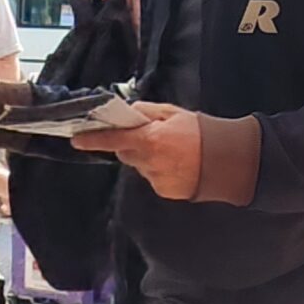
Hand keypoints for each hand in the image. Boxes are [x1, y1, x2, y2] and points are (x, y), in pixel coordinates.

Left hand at [72, 102, 201, 199]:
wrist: (227, 161)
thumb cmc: (202, 132)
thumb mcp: (173, 114)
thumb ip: (147, 112)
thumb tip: (129, 112)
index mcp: (150, 140)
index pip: (113, 139)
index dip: (93, 139)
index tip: (77, 139)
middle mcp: (149, 162)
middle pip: (125, 153)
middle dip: (131, 145)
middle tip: (150, 137)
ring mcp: (156, 179)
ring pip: (139, 166)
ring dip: (147, 158)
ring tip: (171, 151)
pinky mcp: (164, 191)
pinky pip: (152, 178)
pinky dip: (159, 171)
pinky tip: (177, 165)